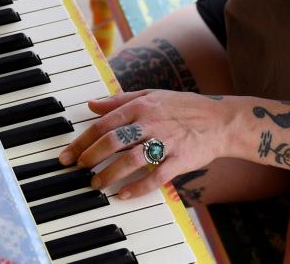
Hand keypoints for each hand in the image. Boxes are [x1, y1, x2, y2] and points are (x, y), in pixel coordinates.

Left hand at [57, 89, 233, 199]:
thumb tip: (91, 104)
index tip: (69, 154)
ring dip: (109, 174)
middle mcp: (151, 122)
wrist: (220, 121)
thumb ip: (119, 100)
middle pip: (113, 141)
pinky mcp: (179, 160)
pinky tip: (123, 195)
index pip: (104, 123)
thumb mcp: (151, 95)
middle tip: (77, 169)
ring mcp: (166, 142)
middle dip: (90, 157)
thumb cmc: (182, 107)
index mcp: (141, 106)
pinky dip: (137, 188)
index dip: (83, 140)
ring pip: (131, 160)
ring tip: (96, 184)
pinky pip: (155, 177)